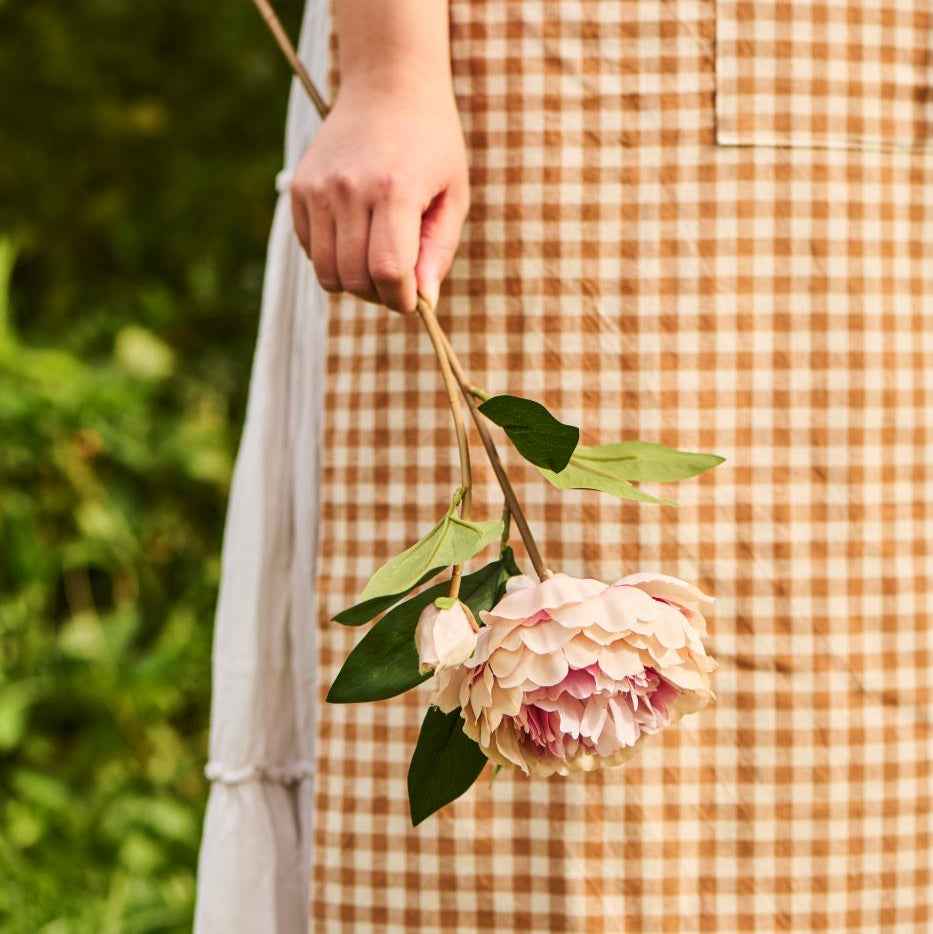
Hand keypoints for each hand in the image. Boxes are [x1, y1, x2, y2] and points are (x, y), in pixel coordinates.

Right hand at [291, 79, 469, 312]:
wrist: (388, 84)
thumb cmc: (431, 144)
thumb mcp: (453, 195)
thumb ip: (439, 251)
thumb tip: (425, 301)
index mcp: (394, 190)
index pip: (388, 271)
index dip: (402, 299)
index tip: (414, 300)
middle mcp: (349, 188)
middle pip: (355, 279)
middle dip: (381, 295)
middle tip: (399, 283)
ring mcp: (318, 188)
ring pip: (327, 273)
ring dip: (354, 282)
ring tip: (377, 263)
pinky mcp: (300, 188)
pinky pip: (310, 251)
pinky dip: (333, 259)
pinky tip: (356, 236)